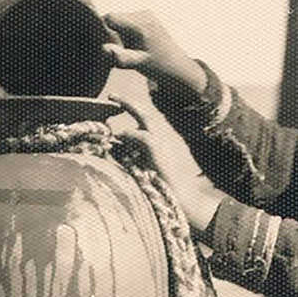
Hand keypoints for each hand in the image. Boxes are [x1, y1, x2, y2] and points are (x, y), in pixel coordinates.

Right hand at [103, 10, 206, 95]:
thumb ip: (121, 57)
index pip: (110, 18)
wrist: (178, 66)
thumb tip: (104, 49)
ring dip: (120, 33)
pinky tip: (137, 44)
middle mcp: (143, 15)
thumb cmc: (158, 66)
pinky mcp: (149, 17)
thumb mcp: (138, 64)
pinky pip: (129, 20)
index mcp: (140, 25)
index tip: (109, 44)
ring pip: (121, 19)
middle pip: (114, 18)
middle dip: (112, 33)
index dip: (104, 30)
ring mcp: (147, 14)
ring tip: (131, 48)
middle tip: (122, 49)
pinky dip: (127, 31)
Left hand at [108, 94, 223, 236]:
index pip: (148, 120)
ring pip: (146, 118)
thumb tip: (121, 148)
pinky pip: (143, 136)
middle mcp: (167, 138)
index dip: (135, 110)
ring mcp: (165, 143)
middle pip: (147, 113)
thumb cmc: (168, 190)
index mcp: (165, 141)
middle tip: (112, 95)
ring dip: (130, 109)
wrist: (184, 201)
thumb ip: (139, 156)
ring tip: (114, 104)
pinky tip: (120, 136)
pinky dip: (130, 134)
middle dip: (129, 102)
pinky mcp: (160, 152)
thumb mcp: (152, 170)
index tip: (119, 105)